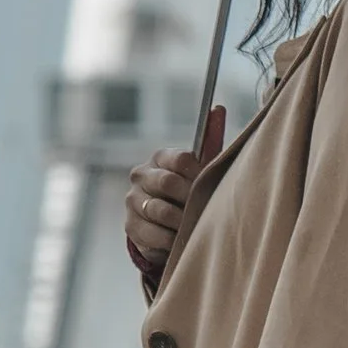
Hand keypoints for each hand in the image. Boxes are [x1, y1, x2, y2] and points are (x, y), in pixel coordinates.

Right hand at [124, 107, 223, 280]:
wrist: (167, 227)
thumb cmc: (190, 191)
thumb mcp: (201, 168)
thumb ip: (210, 139)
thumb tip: (217, 108)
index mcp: (160, 157)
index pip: (180, 159)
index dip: (198, 175)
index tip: (208, 187)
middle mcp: (141, 175)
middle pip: (167, 183)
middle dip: (188, 199)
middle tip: (202, 209)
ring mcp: (133, 201)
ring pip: (160, 210)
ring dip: (181, 221)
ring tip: (193, 225)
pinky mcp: (130, 226)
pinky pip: (154, 234)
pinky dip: (171, 240)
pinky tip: (180, 239)